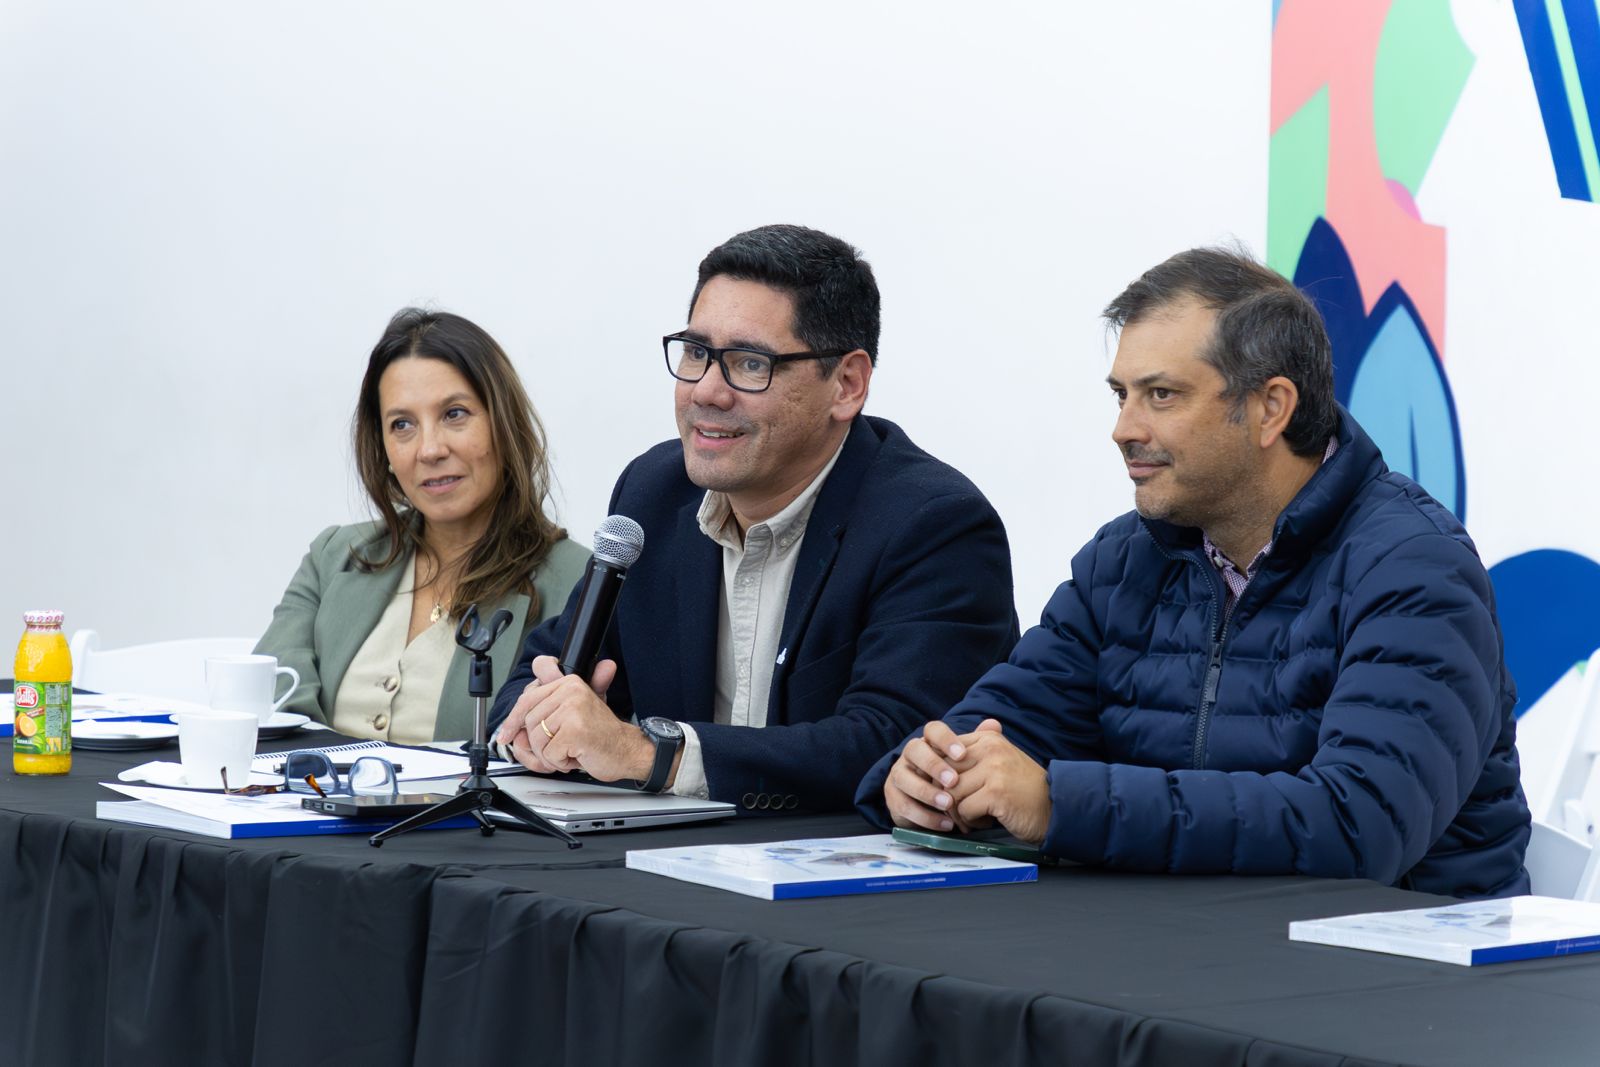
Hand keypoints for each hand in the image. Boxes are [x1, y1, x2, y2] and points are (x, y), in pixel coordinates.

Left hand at [495, 656, 651, 781]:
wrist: (627, 751)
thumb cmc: (601, 735)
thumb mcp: (570, 717)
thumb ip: (540, 719)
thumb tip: (512, 729)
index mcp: (567, 683)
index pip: (527, 698)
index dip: (513, 719)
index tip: (507, 734)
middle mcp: (570, 690)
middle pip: (528, 722)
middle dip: (537, 744)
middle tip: (556, 750)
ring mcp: (573, 709)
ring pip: (536, 739)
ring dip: (549, 755)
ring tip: (569, 751)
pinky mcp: (575, 730)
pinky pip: (549, 754)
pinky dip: (560, 763)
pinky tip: (576, 757)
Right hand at [884, 721, 982, 832]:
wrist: (933, 811)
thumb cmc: (952, 784)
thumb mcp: (965, 767)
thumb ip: (978, 745)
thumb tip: (994, 724)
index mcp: (928, 743)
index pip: (932, 730)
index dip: (945, 739)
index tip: (962, 755)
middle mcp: (909, 756)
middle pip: (914, 749)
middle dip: (933, 764)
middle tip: (953, 780)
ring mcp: (898, 776)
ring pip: (904, 779)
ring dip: (927, 792)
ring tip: (949, 804)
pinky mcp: (893, 799)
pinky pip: (904, 806)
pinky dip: (925, 816)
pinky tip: (945, 823)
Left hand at [945, 719, 1050, 844]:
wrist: (1055, 808)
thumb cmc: (1023, 789)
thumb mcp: (1000, 761)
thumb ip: (974, 754)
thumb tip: (936, 756)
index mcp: (989, 739)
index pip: (946, 752)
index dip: (941, 776)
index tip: (952, 791)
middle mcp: (991, 749)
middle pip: (945, 773)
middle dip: (946, 796)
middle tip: (959, 810)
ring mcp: (994, 770)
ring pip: (951, 793)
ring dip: (958, 812)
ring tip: (973, 817)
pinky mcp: (996, 793)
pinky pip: (964, 809)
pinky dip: (971, 821)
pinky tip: (985, 822)